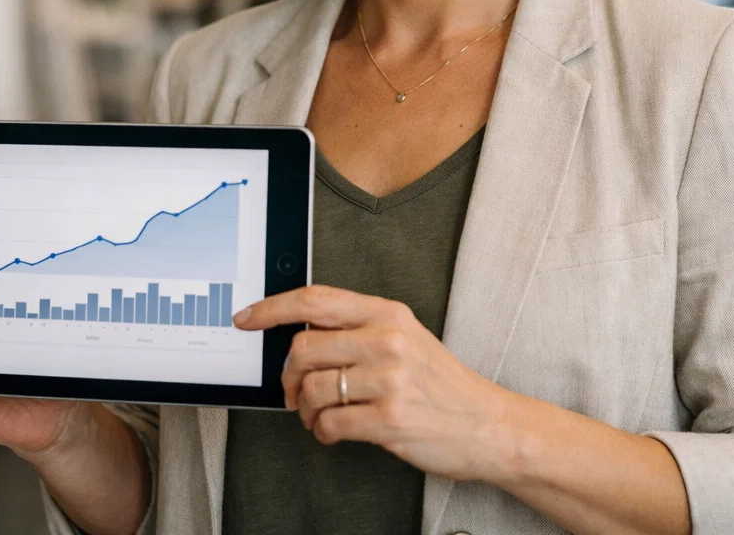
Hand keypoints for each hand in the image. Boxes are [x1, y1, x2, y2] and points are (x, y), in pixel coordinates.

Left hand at [234, 285, 514, 481]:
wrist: (488, 424)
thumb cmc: (441, 384)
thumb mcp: (406, 339)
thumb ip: (359, 331)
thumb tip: (298, 336)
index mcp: (388, 314)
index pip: (315, 301)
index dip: (272, 308)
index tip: (246, 319)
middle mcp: (388, 340)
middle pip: (303, 348)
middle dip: (288, 377)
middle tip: (295, 393)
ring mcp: (390, 379)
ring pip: (310, 389)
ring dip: (305, 411)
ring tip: (321, 417)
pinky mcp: (390, 418)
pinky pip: (329, 424)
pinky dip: (322, 433)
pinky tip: (335, 432)